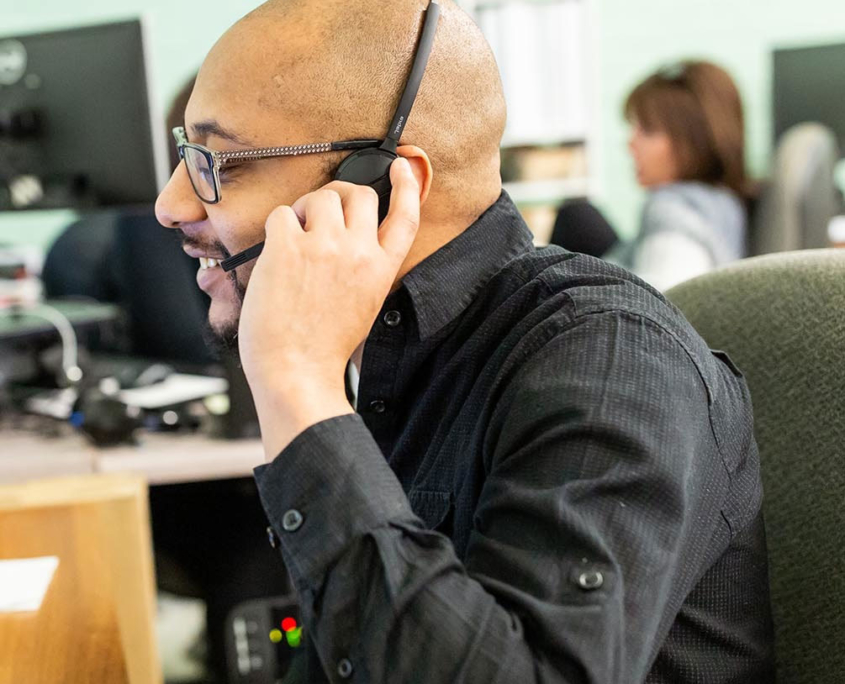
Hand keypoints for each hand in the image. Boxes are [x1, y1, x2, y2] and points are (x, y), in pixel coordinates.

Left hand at [238, 157, 420, 457]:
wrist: (297, 372)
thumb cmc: (324, 348)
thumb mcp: (364, 305)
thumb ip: (364, 268)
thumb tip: (346, 236)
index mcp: (382, 269)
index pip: (406, 216)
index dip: (407, 186)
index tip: (401, 167)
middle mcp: (359, 252)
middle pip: (360, 194)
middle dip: (340, 195)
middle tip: (322, 212)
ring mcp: (324, 246)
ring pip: (322, 195)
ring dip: (307, 208)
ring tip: (296, 237)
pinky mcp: (288, 247)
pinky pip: (283, 213)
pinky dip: (278, 227)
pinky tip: (276, 253)